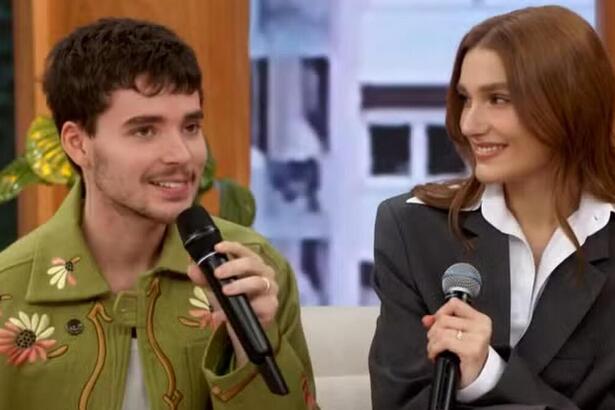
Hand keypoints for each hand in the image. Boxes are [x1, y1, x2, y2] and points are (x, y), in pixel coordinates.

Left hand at [187, 241, 278, 365]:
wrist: (241, 328)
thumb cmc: (233, 301)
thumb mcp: (215, 288)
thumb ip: (204, 277)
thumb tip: (192, 267)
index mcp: (252, 264)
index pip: (244, 251)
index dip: (232, 246)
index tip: (217, 248)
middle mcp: (264, 273)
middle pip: (252, 263)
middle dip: (233, 266)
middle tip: (217, 274)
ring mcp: (270, 290)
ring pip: (258, 282)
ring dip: (240, 285)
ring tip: (225, 291)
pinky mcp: (271, 307)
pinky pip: (259, 305)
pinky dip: (241, 308)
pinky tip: (225, 314)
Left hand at [422, 298, 491, 387]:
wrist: (476, 376)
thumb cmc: (467, 355)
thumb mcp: (456, 334)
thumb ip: (441, 323)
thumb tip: (426, 319)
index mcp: (480, 319)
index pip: (454, 304)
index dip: (440, 312)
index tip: (437, 323)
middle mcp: (481, 326)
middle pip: (444, 319)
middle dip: (433, 331)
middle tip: (434, 341)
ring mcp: (477, 338)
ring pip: (441, 331)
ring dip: (432, 342)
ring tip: (435, 349)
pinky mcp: (471, 350)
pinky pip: (444, 342)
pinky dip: (434, 349)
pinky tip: (436, 354)